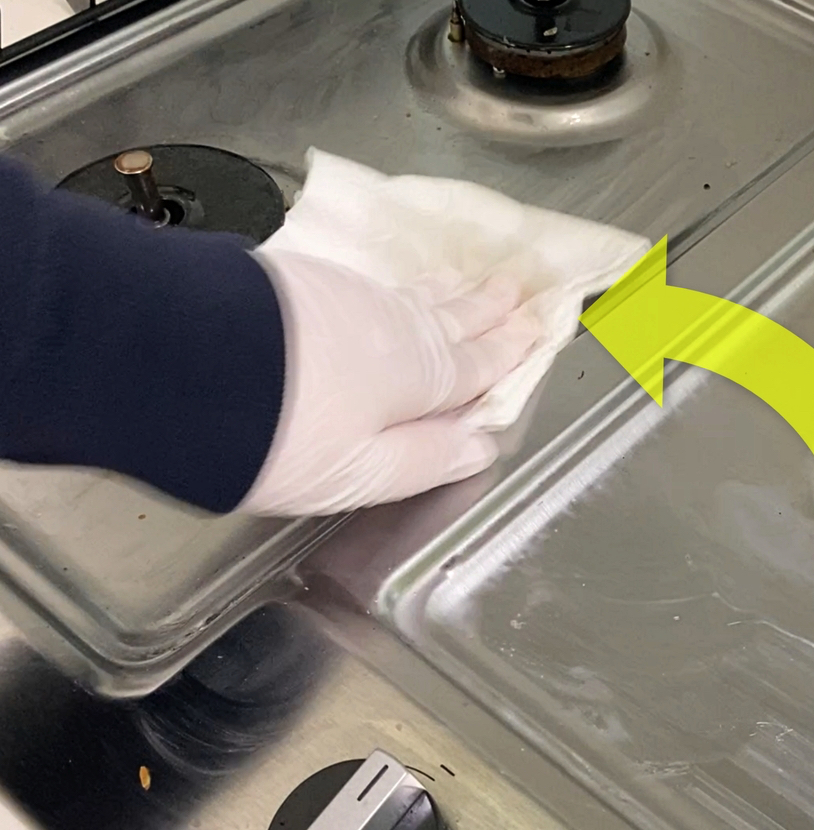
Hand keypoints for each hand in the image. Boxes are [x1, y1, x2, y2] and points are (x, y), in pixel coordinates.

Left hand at [237, 248, 539, 515]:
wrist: (182, 360)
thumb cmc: (279, 435)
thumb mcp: (360, 472)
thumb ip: (426, 459)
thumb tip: (482, 446)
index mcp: (419, 379)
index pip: (477, 365)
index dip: (509, 350)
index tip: (538, 329)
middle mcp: (394, 329)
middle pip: (452, 319)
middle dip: (487, 308)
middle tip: (516, 289)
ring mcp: (347, 299)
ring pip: (414, 296)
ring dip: (449, 291)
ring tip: (470, 281)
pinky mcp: (302, 282)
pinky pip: (374, 284)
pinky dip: (399, 286)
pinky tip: (394, 288)